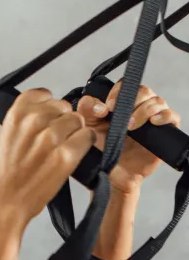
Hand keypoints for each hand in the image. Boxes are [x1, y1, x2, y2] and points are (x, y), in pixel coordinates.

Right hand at [0, 88, 95, 227]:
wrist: (7, 200)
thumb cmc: (6, 172)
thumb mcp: (6, 136)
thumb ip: (24, 119)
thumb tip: (45, 109)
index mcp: (16, 114)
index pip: (43, 94)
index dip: (48, 105)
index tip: (47, 117)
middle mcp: (33, 122)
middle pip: (63, 106)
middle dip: (62, 120)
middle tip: (54, 139)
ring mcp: (51, 137)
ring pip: (77, 120)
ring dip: (74, 132)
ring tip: (62, 148)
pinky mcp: (66, 154)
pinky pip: (87, 136)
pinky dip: (84, 144)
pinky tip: (73, 154)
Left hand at [76, 80, 181, 194]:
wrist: (111, 173)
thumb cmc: (99, 150)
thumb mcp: (87, 127)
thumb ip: (87, 110)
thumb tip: (101, 106)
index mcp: (120, 104)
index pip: (125, 86)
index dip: (118, 91)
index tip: (109, 106)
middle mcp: (138, 108)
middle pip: (144, 90)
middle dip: (132, 99)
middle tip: (118, 114)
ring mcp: (153, 119)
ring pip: (158, 101)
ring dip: (144, 110)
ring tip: (131, 126)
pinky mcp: (165, 132)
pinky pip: (172, 116)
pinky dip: (165, 116)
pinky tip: (155, 121)